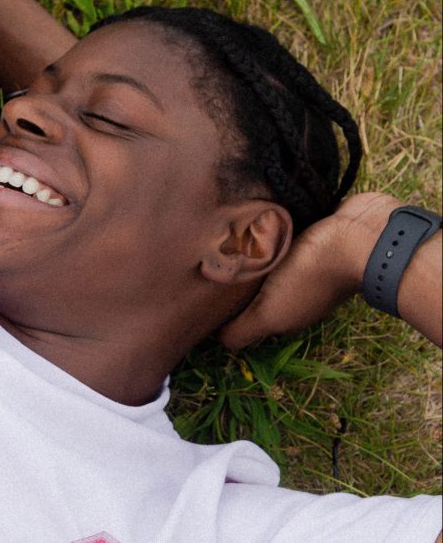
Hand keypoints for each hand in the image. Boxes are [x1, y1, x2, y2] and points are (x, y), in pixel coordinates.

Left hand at [218, 192, 401, 348]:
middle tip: (204, 262)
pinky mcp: (309, 233)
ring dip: (245, 251)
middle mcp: (293, 289)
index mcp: (284, 310)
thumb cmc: (311, 276)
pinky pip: (279, 235)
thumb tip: (218, 342)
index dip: (224, 309)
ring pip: (264, 261)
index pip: (247, 314)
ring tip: (215, 237)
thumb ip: (244, 329)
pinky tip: (244, 219)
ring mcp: (303, 262)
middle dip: (230, 279)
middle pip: (253, 288)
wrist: (360, 236)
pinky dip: (263, 230)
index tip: (200, 295)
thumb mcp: (271, 313)